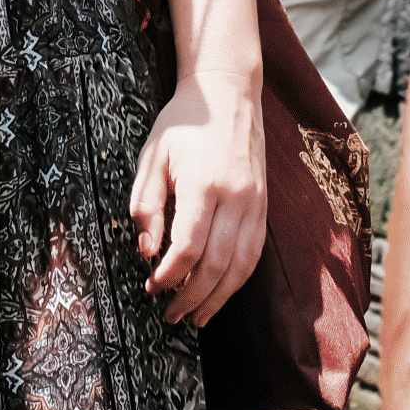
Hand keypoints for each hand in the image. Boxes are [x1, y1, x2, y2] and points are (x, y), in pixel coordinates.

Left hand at [129, 67, 264, 326]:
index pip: (188, 246)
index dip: (169, 276)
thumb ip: (147, 205)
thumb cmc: (184, 122)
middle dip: (191, 297)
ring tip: (196, 317)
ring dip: (218, 297)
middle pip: (217, 264)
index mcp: (204, 183)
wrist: (229, 92)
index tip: (151, 287)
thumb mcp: (153, 156)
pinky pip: (255, 252)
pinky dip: (238, 279)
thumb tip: (147, 251)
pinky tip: (221, 291)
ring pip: (242, 265)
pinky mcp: (263, 204)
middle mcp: (235, 197)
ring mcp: (254, 202)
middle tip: (170, 315)